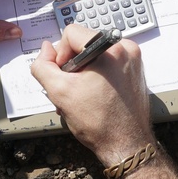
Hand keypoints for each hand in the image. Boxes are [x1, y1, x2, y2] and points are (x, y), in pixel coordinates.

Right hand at [30, 25, 154, 165]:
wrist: (126, 145)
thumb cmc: (100, 123)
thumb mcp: (59, 92)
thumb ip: (43, 66)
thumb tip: (45, 49)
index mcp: (110, 48)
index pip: (71, 33)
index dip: (60, 55)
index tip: (65, 76)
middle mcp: (125, 49)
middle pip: (83, 43)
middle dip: (72, 66)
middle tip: (73, 90)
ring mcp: (133, 60)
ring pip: (94, 55)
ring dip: (83, 73)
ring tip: (83, 96)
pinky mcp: (134, 71)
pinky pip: (107, 64)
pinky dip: (96, 77)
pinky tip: (94, 96)